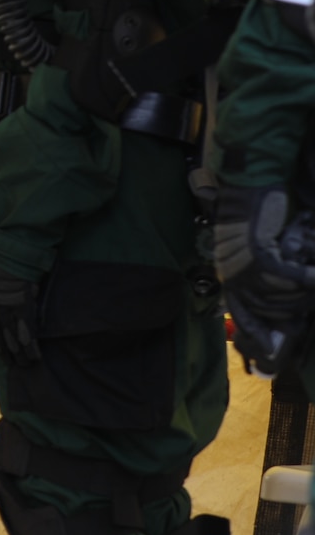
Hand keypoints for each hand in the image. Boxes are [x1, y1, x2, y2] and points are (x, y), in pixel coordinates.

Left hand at [0, 256, 42, 364]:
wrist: (4, 255)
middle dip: (3, 353)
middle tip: (11, 363)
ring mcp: (5, 313)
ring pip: (11, 340)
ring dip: (18, 355)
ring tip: (24, 364)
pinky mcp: (22, 310)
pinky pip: (27, 333)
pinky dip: (31, 347)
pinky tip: (35, 356)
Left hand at [216, 187, 314, 328]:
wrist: (247, 185)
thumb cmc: (252, 213)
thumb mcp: (248, 245)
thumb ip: (258, 271)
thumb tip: (278, 294)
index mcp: (229, 273)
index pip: (242, 312)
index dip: (257, 331)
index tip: (270, 348)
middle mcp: (233, 273)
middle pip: (268, 309)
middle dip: (291, 311)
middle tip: (307, 301)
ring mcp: (244, 265)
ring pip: (280, 296)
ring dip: (300, 294)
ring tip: (312, 282)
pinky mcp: (259, 254)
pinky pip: (287, 278)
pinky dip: (304, 279)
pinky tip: (314, 277)